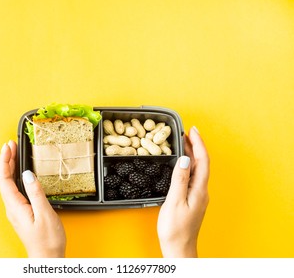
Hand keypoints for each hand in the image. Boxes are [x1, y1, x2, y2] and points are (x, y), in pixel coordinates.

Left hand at [0, 140, 65, 257]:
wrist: (47, 258)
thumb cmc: (47, 240)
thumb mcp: (45, 214)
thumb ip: (36, 193)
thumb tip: (28, 174)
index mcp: (15, 206)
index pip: (4, 179)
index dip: (4, 161)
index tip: (8, 146)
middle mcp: (12, 207)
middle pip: (4, 179)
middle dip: (6, 160)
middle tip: (11, 145)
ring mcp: (16, 210)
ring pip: (9, 184)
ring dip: (10, 167)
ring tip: (15, 153)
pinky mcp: (22, 211)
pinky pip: (15, 189)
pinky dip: (16, 176)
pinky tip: (22, 173)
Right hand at [157, 126, 209, 256]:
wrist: (179, 249)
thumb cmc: (175, 229)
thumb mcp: (174, 202)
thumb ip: (180, 179)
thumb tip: (185, 159)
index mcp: (199, 189)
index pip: (202, 160)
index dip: (199, 143)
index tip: (193, 130)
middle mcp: (202, 191)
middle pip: (201, 163)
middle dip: (195, 145)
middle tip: (185, 132)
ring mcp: (198, 195)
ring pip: (197, 169)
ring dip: (191, 154)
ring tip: (182, 143)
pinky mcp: (192, 199)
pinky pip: (193, 176)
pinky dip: (188, 165)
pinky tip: (181, 163)